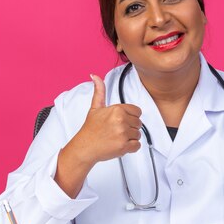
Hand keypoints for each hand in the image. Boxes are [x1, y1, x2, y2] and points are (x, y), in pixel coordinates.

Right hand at [55, 75, 141, 197]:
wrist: (84, 147)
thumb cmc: (90, 129)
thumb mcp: (95, 108)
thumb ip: (99, 91)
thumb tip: (95, 76)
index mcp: (117, 109)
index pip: (137, 111)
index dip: (130, 117)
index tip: (121, 121)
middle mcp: (121, 120)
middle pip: (138, 123)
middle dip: (130, 128)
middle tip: (117, 131)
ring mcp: (123, 133)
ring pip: (138, 134)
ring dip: (130, 138)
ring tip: (117, 137)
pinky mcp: (124, 146)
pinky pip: (137, 145)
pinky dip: (131, 147)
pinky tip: (120, 144)